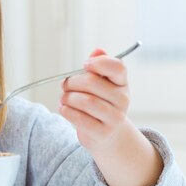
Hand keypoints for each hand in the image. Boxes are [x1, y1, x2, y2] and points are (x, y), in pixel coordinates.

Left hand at [59, 48, 162, 185]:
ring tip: (63, 98)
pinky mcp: (103, 133)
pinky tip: (64, 109)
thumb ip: (97, 66)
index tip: (84, 65)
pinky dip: (66, 111)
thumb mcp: (100, 84)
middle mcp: (122, 99)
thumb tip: (97, 51)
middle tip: (64, 85)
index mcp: (122, 83)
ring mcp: (115, 118)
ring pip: (85, 101)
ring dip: (67, 97)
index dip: (98, 63)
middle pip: (92, 82)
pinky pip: (79, 118)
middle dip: (71, 82)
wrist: (106, 135)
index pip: (118, 67)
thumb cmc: (99, 103)